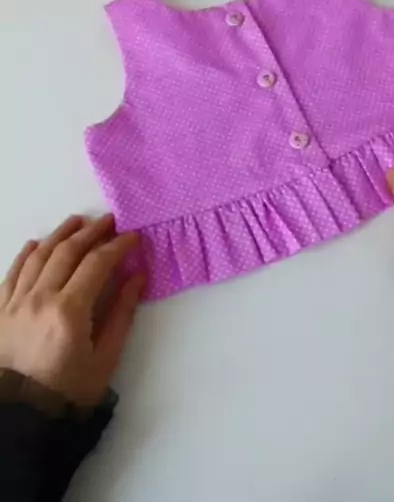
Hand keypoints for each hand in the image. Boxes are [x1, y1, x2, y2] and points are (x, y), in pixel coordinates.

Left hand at [0, 214, 143, 406]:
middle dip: (91, 231)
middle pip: (67, 251)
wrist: (21, 416)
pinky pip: (13, 272)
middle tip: (109, 220)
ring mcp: (15, 302)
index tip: (133, 237)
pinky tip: (37, 244)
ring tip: (77, 221)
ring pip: (38, 255)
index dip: (117, 246)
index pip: (97, 263)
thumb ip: (122, 313)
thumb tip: (138, 277)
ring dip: (60, 234)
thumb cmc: (68, 392)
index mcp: (70, 311)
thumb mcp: (105, 358)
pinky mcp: (0, 310)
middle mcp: (40, 298)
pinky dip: (26, 253)